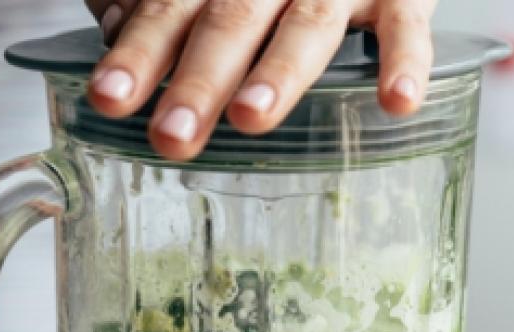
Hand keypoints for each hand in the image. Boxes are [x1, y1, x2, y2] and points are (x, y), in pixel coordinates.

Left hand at [84, 0, 438, 160]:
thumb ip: (157, 3)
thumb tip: (114, 31)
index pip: (170, 6)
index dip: (138, 52)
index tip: (107, 98)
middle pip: (231, 18)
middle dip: (199, 78)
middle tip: (173, 135)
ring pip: (309, 22)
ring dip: (281, 70)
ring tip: (252, 116)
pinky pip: (406, 23)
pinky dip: (405, 60)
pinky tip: (395, 101)